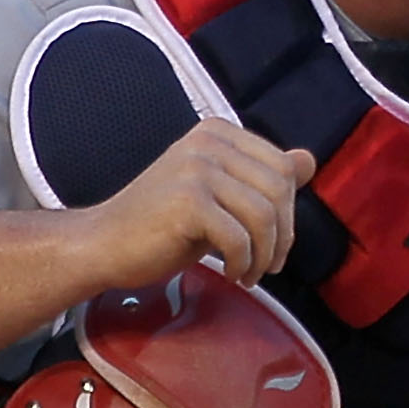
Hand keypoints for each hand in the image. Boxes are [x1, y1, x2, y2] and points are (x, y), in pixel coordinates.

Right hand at [78, 118, 315, 292]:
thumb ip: (260, 176)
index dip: (289, 210)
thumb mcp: (217, 193)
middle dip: (283, 234)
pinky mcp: (187, 202)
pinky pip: (240, 237)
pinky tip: (233, 274)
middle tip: (269, 264)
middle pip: (279, 190)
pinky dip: (244, 262)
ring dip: (265, 253)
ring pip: (264, 215)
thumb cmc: (160, 224)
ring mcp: (196, 170)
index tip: (276, 240)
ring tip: (251, 272)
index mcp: (218, 134)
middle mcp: (208, 143)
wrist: (101, 245)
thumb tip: (308, 160)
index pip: (283, 168)